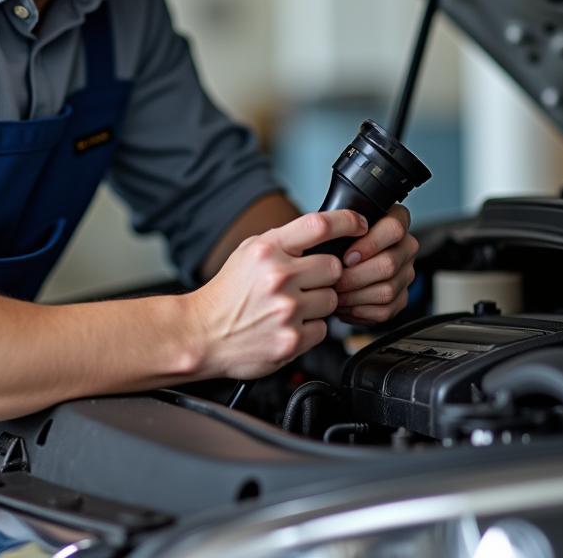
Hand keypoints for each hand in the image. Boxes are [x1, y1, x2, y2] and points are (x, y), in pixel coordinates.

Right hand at [189, 209, 367, 379]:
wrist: (203, 333)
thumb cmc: (228, 293)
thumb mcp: (248, 253)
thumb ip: (283, 242)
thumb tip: (323, 232)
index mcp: (267, 249)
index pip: (319, 225)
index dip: (348, 221)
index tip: (360, 225)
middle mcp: (278, 277)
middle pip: (334, 267)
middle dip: (324, 276)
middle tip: (303, 283)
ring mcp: (286, 310)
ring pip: (332, 300)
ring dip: (318, 304)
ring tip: (291, 307)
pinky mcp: (292, 340)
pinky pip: (322, 330)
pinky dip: (309, 329)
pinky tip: (287, 326)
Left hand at [333, 204, 417, 323]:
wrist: (332, 263)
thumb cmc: (333, 241)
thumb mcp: (335, 225)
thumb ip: (338, 226)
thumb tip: (328, 238)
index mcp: (395, 220)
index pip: (394, 228)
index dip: (370, 244)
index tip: (346, 256)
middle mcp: (405, 247)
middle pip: (390, 264)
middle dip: (355, 275)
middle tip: (333, 279)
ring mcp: (405, 274)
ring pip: (387, 289)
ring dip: (355, 295)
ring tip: (333, 293)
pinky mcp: (400, 299)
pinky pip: (384, 310)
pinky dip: (359, 310)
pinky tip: (342, 304)